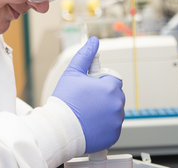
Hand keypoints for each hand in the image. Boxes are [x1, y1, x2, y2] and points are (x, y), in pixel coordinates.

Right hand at [52, 37, 124, 153]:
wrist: (60, 128)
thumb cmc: (65, 101)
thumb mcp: (73, 73)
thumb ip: (85, 55)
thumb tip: (93, 42)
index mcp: (110, 87)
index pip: (113, 79)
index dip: (100, 81)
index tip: (90, 87)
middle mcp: (117, 104)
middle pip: (115, 95)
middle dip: (104, 95)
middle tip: (86, 99)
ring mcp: (116, 121)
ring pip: (114, 110)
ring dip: (105, 110)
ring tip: (87, 112)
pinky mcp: (114, 135)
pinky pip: (113, 126)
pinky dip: (105, 125)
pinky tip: (90, 123)